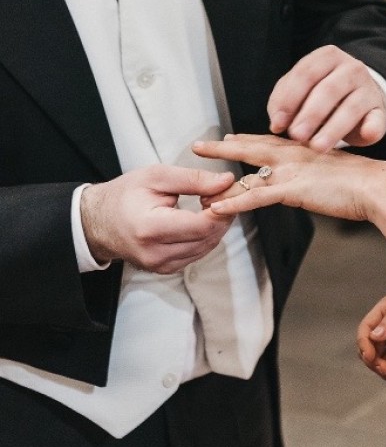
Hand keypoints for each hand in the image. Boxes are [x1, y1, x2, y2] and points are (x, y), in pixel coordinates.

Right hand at [80, 165, 234, 272]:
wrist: (99, 222)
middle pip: (207, 238)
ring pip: (206, 248)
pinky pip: (197, 254)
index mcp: (150, 228)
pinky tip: (201, 219)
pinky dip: (205, 236)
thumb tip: (226, 181)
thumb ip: (193, 179)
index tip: (225, 191)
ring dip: (216, 227)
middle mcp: (155, 253)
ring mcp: (160, 265)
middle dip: (222, 216)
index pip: (201, 226)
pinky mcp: (165, 269)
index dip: (220, 209)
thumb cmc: (125, 195)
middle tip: (223, 195)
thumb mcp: (156, 176)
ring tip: (212, 204)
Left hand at [193, 134, 385, 221]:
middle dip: (223, 147)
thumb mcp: (333, 171)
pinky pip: (256, 197)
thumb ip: (315, 173)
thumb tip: (309, 182)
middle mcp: (293, 155)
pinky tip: (217, 208)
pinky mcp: (292, 189)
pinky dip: (235, 203)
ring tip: (198, 188)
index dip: (246, 139)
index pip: (268, 141)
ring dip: (221, 183)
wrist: (375, 186)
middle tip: (198, 145)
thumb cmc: (360, 183)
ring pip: (247, 174)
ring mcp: (291, 171)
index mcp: (303, 149)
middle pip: (250, 148)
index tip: (229, 137)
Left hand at [268, 45, 385, 151]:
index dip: (290, 99)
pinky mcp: (380, 111)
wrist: (359, 100)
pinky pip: (378, 119)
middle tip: (296, 135)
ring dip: (333, 128)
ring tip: (317, 146)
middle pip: (328, 89)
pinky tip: (367, 134)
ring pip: (351, 107)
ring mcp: (368, 88)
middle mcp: (350, 67)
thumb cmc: (320, 96)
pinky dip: (373, 127)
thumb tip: (277, 124)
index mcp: (326, 57)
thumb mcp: (298, 93)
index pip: (306, 73)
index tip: (278, 124)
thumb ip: (283, 103)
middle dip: (310, 114)